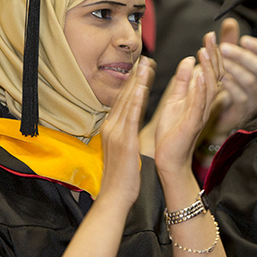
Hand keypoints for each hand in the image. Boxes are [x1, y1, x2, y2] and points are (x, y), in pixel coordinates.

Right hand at [98, 59, 152, 208]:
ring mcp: (116, 133)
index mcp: (111, 129)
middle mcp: (111, 127)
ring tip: (146, 65)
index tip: (141, 69)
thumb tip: (128, 128)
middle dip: (135, 77)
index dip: (132, 83)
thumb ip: (124, 137)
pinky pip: (131, 116)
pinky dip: (136, 100)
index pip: (122, 101)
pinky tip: (142, 87)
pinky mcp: (123, 140)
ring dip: (137, 82)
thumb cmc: (121, 179)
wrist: (114, 197)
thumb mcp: (121, 152)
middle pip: (124, 97)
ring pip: (127, 101)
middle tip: (145, 58)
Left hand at [154, 32, 224, 180]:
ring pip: (211, 87)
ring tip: (206, 50)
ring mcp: (201, 113)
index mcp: (201, 98)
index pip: (211, 71)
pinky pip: (200, 104)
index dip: (211, 54)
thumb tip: (189, 60)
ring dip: (209, 67)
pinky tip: (202, 74)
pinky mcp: (193, 123)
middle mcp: (205, 104)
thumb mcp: (175, 100)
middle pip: (216, 75)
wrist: (168, 158)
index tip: (210, 36)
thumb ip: (183, 81)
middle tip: (212, 36)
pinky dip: (202, 88)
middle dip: (214, 55)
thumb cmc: (171, 132)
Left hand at [210, 18, 256, 140]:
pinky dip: (229, 85)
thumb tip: (230, 21)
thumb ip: (229, 42)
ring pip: (249, 80)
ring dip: (233, 68)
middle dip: (241, 55)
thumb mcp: (226, 62)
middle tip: (223, 47)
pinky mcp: (243, 111)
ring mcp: (254, 100)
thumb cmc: (223, 87)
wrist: (217, 117)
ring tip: (218, 61)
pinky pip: (240, 96)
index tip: (243, 39)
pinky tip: (219, 78)